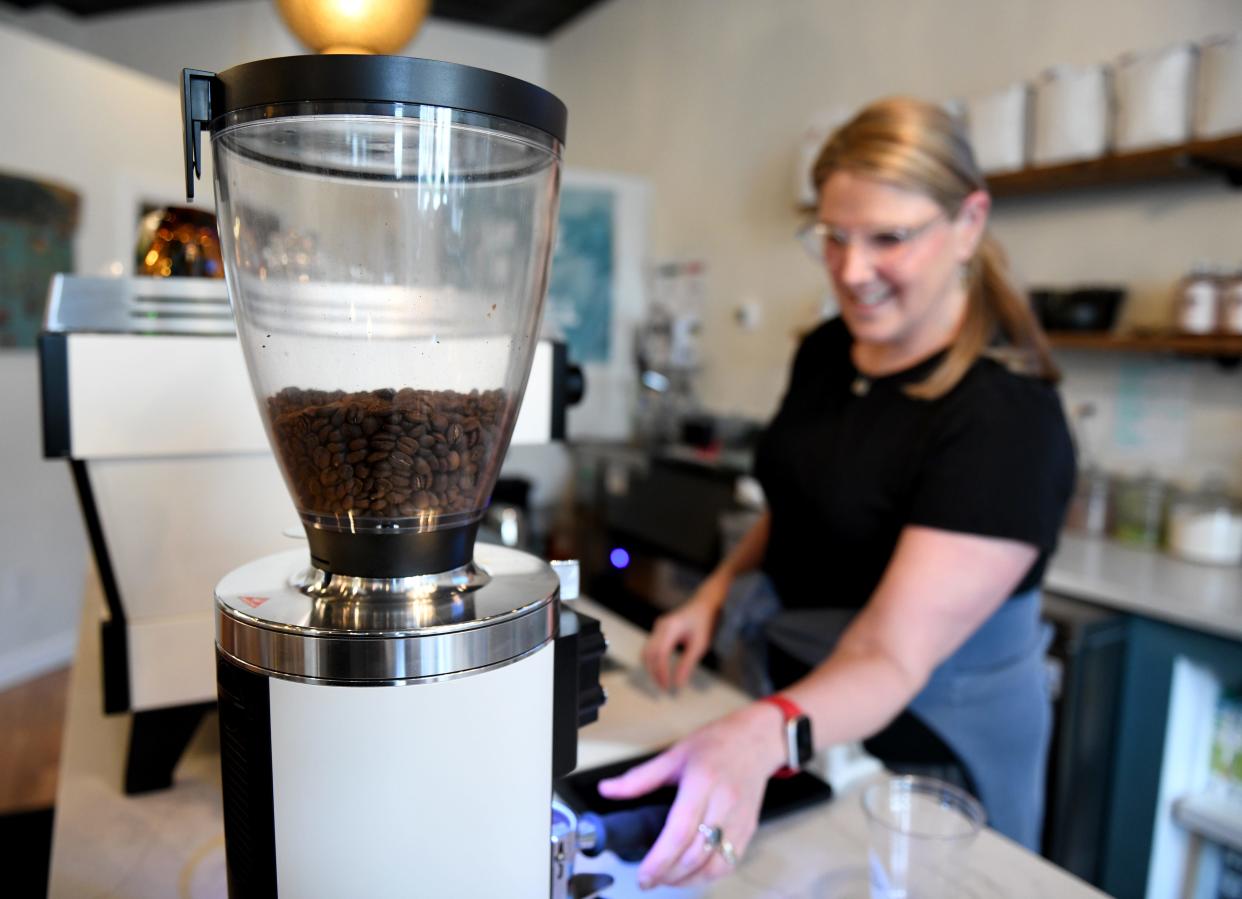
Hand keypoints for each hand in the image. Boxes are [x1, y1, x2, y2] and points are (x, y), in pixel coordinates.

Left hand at [596, 702, 785, 887]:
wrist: (755, 740)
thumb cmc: (716, 744)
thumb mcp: (674, 754)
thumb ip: (639, 778)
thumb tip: (608, 790)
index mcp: (702, 782)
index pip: (679, 832)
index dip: (659, 860)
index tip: (643, 874)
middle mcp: (724, 803)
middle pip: (696, 853)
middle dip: (669, 875)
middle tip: (649, 879)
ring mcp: (740, 819)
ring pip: (716, 865)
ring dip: (689, 880)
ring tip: (668, 879)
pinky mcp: (749, 829)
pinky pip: (730, 862)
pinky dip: (709, 875)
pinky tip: (692, 873)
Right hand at [642, 574, 728, 691]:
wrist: (704, 604)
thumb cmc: (704, 623)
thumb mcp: (699, 645)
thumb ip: (687, 664)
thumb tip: (678, 685)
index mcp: (671, 627)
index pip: (660, 653)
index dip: (661, 672)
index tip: (667, 686)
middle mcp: (660, 626)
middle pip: (648, 653)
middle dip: (654, 672)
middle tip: (663, 688)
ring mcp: (658, 627)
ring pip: (647, 651)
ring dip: (652, 668)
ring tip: (662, 682)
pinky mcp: (659, 630)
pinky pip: (651, 648)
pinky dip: (654, 661)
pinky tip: (662, 671)